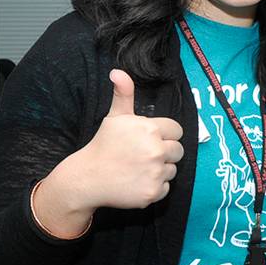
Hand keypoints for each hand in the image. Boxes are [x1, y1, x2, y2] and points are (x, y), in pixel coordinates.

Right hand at [69, 69, 184, 209]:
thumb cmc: (104, 145)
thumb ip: (123, 93)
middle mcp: (156, 150)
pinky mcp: (153, 192)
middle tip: (144, 155)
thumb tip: (117, 72)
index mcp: (150, 129)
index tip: (150, 139)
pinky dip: (154, 187)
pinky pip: (166, 188)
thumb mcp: (115, 117)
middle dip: (165, 152)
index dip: (165, 134)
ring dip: (160, 169)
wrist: (87, 178)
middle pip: (178, 150)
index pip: (176, 130)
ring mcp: (155, 172)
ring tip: (139, 168)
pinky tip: (137, 182)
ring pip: (172, 169)